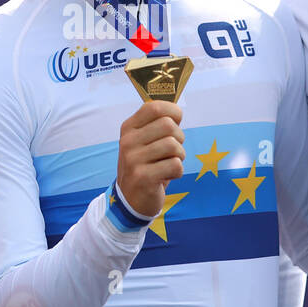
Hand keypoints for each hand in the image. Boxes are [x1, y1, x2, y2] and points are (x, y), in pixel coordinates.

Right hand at [116, 100, 185, 218]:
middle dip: (179, 138)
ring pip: (173, 145)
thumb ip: (157, 125)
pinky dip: (178, 172)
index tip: (176, 122)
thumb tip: (177, 110)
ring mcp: (133, 159)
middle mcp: (128, 141)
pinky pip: (175, 165)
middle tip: (172, 151)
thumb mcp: (144, 141)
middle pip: (168, 125)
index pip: (154, 107)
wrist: (131, 199)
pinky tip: (167, 176)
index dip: (173, 111)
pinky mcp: (143, 177)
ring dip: (179, 156)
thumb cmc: (146, 165)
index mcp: (128, 128)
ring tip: (169, 164)